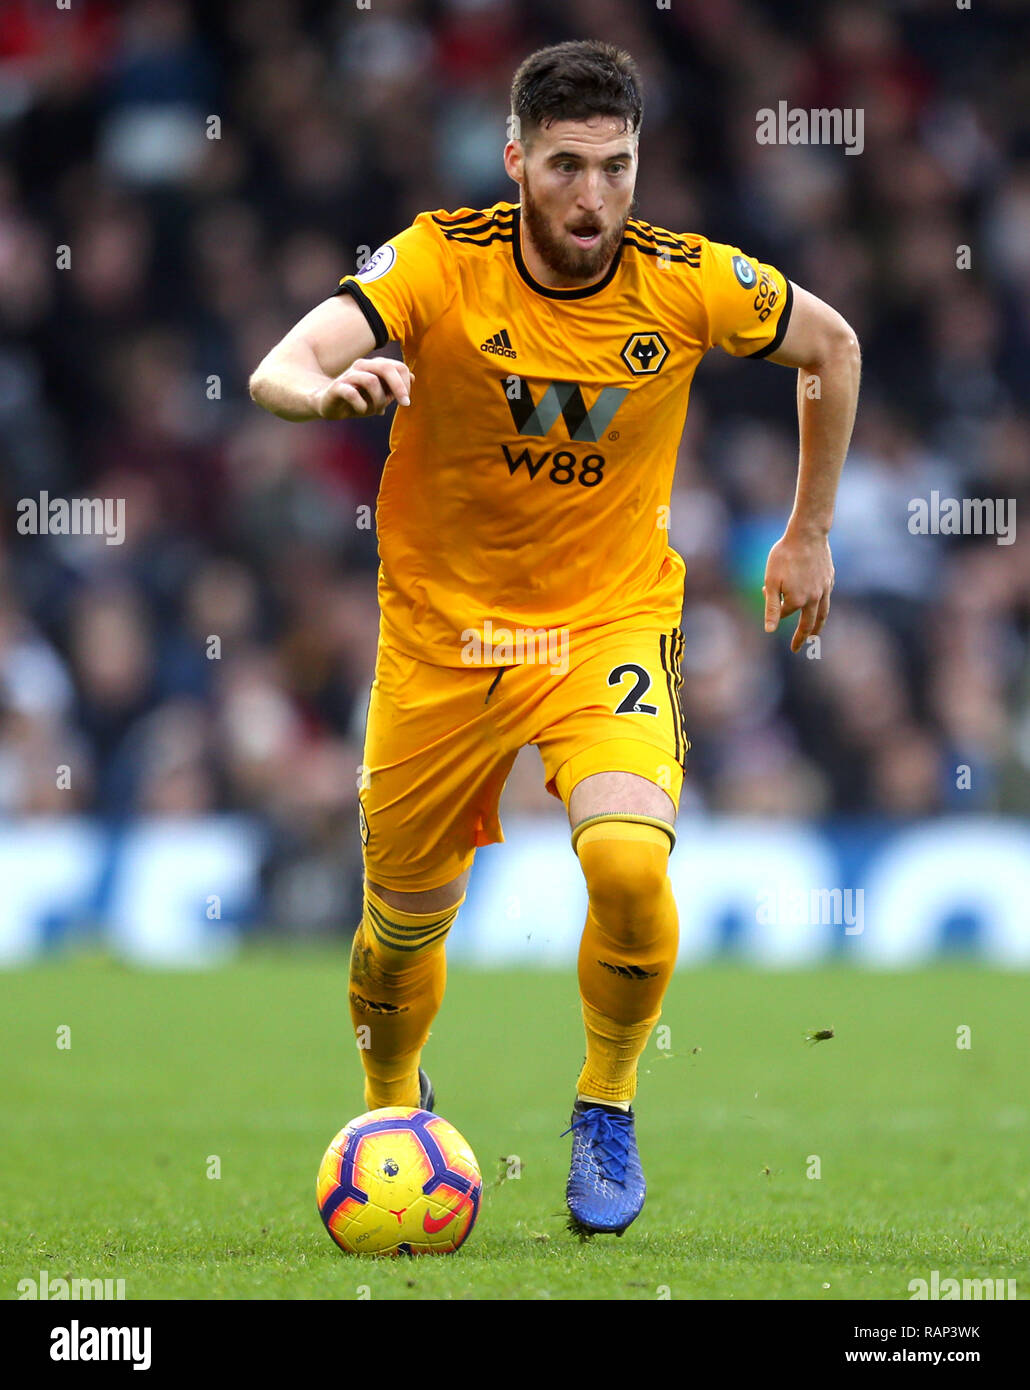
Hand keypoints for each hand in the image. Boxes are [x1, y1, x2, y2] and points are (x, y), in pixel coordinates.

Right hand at [316, 358, 413, 418]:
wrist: (329, 405)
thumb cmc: (357, 401)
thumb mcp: (379, 396)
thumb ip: (394, 388)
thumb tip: (412, 377)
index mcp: (374, 366)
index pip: (398, 367)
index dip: (406, 384)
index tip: (405, 401)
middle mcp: (362, 366)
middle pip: (386, 367)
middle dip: (399, 387)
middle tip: (405, 404)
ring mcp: (349, 375)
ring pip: (371, 381)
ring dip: (378, 400)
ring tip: (373, 410)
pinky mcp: (336, 387)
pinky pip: (352, 393)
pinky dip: (360, 405)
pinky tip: (360, 410)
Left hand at [763, 525, 834, 653]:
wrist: (808, 534)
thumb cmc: (784, 556)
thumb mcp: (771, 581)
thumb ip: (771, 608)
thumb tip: (770, 631)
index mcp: (798, 600)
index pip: (784, 612)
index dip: (774, 606)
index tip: (766, 591)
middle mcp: (814, 599)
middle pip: (808, 624)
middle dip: (802, 637)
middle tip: (797, 649)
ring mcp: (825, 589)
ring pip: (822, 614)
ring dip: (817, 627)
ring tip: (814, 637)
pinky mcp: (830, 580)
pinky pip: (826, 599)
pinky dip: (822, 608)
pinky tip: (819, 607)